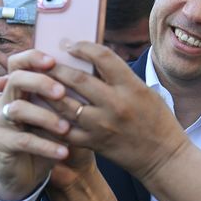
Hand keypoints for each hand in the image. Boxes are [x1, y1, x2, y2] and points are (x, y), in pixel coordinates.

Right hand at [0, 51, 73, 200]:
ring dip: (45, 117)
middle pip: (17, 79)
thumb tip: (93, 77)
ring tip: (66, 128)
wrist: (26, 174)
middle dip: (40, 82)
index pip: (19, 63)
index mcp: (20, 89)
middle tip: (61, 92)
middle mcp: (6, 100)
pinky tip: (64, 152)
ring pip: (18, 109)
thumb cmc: (47, 138)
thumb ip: (66, 98)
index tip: (53, 60)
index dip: (33, 57)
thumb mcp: (56, 116)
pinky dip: (45, 146)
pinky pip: (23, 140)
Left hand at [53, 42, 189, 180]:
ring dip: (48, 91)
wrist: (163, 156)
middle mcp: (115, 104)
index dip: (83, 47)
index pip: (103, 57)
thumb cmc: (156, 120)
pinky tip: (43, 110)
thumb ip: (120, 77)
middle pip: (78, 79)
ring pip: (65, 104)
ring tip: (37, 81)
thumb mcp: (144, 91)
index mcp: (131, 87)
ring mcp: (102, 126)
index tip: (71, 44)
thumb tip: (93, 61)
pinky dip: (51, 119)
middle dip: (57, 66)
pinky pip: (65, 130)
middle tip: (43, 60)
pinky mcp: (94, 144)